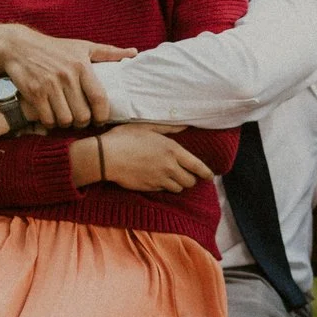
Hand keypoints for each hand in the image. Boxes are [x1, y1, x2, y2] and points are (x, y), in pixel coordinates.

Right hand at [0, 24, 132, 127]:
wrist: (19, 46)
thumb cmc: (55, 48)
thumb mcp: (82, 46)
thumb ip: (108, 52)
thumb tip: (134, 53)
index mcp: (82, 65)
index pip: (99, 98)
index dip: (103, 115)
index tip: (101, 119)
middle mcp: (66, 75)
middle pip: (83, 115)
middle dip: (84, 122)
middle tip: (82, 120)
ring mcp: (49, 85)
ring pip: (65, 120)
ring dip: (67, 124)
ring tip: (67, 118)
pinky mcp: (33, 93)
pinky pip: (47, 119)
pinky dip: (50, 123)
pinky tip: (51, 116)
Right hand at [85, 124, 213, 193]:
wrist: (106, 157)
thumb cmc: (125, 138)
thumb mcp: (148, 126)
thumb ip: (169, 127)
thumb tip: (185, 125)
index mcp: (172, 150)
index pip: (197, 166)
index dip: (206, 173)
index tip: (210, 176)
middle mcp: (169, 167)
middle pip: (190, 181)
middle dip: (190, 179)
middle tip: (186, 174)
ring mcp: (159, 179)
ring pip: (178, 188)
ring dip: (177, 184)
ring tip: (172, 177)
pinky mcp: (149, 188)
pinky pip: (163, 190)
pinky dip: (164, 187)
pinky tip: (158, 179)